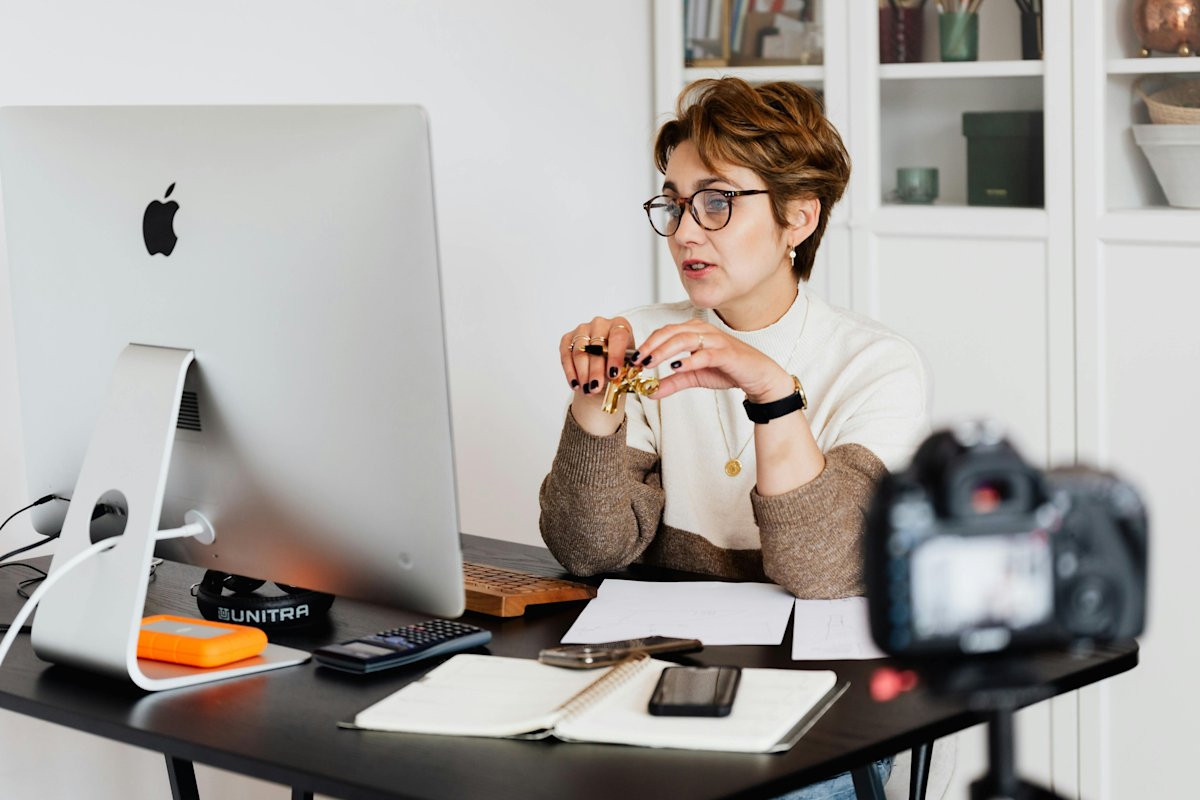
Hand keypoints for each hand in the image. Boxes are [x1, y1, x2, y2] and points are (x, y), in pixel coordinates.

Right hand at [559, 317, 635, 435]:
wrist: (604, 361)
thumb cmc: (617, 360)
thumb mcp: (627, 362)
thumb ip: (627, 367)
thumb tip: (623, 375)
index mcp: (619, 324)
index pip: (618, 337)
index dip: (615, 355)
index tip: (614, 373)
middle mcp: (600, 323)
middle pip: (596, 346)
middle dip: (596, 370)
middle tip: (596, 387)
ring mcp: (582, 329)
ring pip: (580, 351)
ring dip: (583, 373)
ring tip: (587, 390)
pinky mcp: (568, 338)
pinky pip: (566, 355)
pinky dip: (570, 372)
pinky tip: (576, 385)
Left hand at [634, 321, 793, 403]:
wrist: (758, 377)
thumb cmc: (728, 370)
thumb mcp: (694, 377)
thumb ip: (672, 382)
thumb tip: (650, 392)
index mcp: (694, 331)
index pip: (665, 331)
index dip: (647, 343)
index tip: (633, 359)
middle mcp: (704, 330)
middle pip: (671, 332)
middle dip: (651, 345)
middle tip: (637, 360)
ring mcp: (716, 340)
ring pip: (684, 339)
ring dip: (664, 350)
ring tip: (650, 362)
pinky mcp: (727, 353)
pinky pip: (705, 354)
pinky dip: (689, 360)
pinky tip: (675, 367)